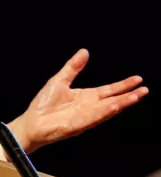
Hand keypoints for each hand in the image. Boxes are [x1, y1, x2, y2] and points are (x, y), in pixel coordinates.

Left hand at [9, 49, 147, 152]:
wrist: (31, 122)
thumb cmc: (43, 104)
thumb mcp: (59, 80)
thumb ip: (73, 67)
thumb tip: (84, 51)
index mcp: (86, 97)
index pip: (108, 90)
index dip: (123, 85)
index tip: (137, 79)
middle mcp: (89, 107)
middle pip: (113, 100)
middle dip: (129, 95)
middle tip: (144, 89)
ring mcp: (85, 117)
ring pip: (108, 109)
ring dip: (122, 103)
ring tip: (136, 96)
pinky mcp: (79, 125)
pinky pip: (95, 117)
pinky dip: (105, 111)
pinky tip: (115, 105)